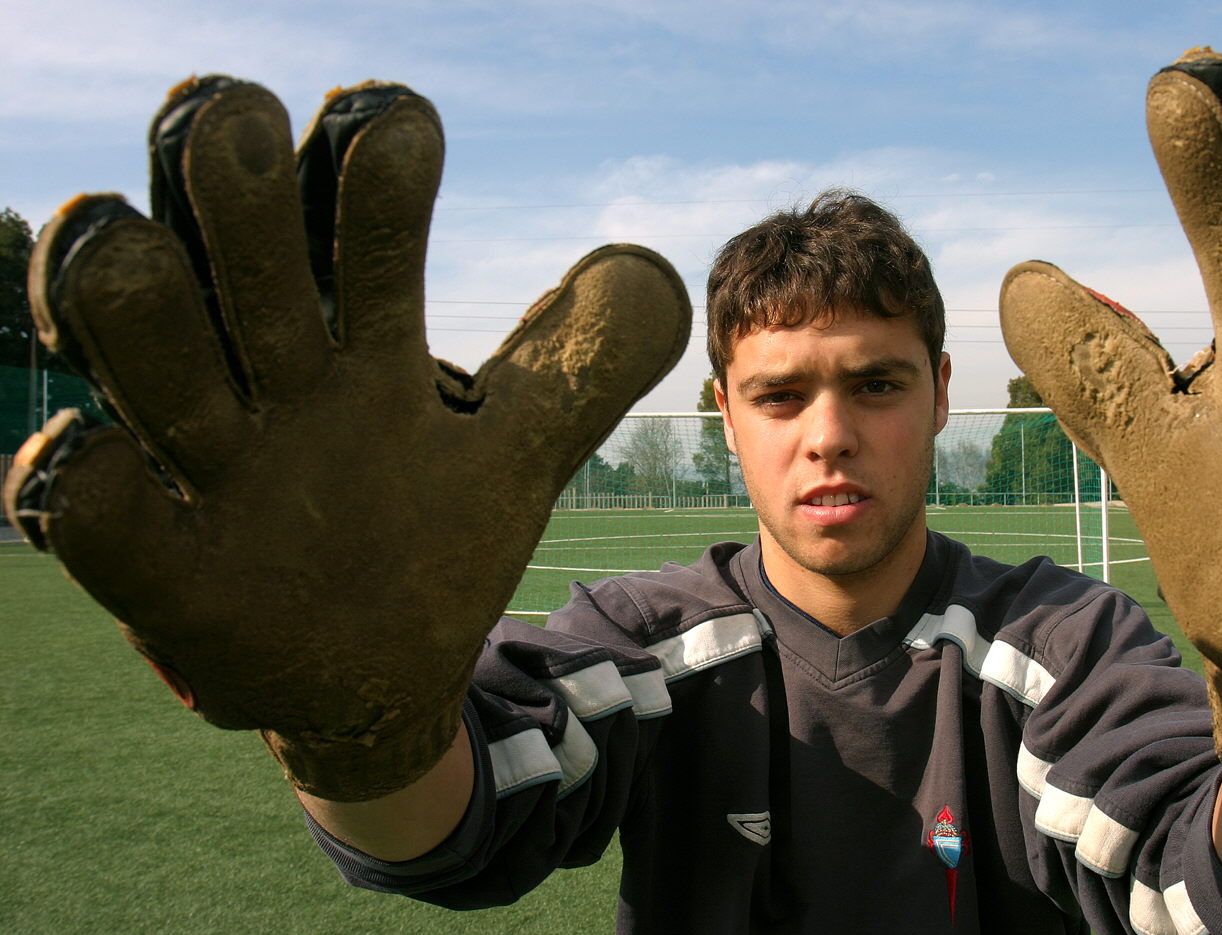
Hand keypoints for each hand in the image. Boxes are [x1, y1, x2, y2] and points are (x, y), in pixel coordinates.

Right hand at [2, 77, 689, 800]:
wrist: (373, 681)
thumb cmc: (435, 546)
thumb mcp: (517, 450)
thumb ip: (584, 365)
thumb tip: (654, 271)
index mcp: (366, 351)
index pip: (358, 227)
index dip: (370, 165)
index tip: (394, 122)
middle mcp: (277, 384)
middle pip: (236, 253)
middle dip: (233, 184)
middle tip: (231, 122)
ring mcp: (209, 467)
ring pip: (142, 341)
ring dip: (127, 288)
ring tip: (117, 236)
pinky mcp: (157, 565)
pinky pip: (89, 504)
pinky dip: (79, 474)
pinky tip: (85, 452)